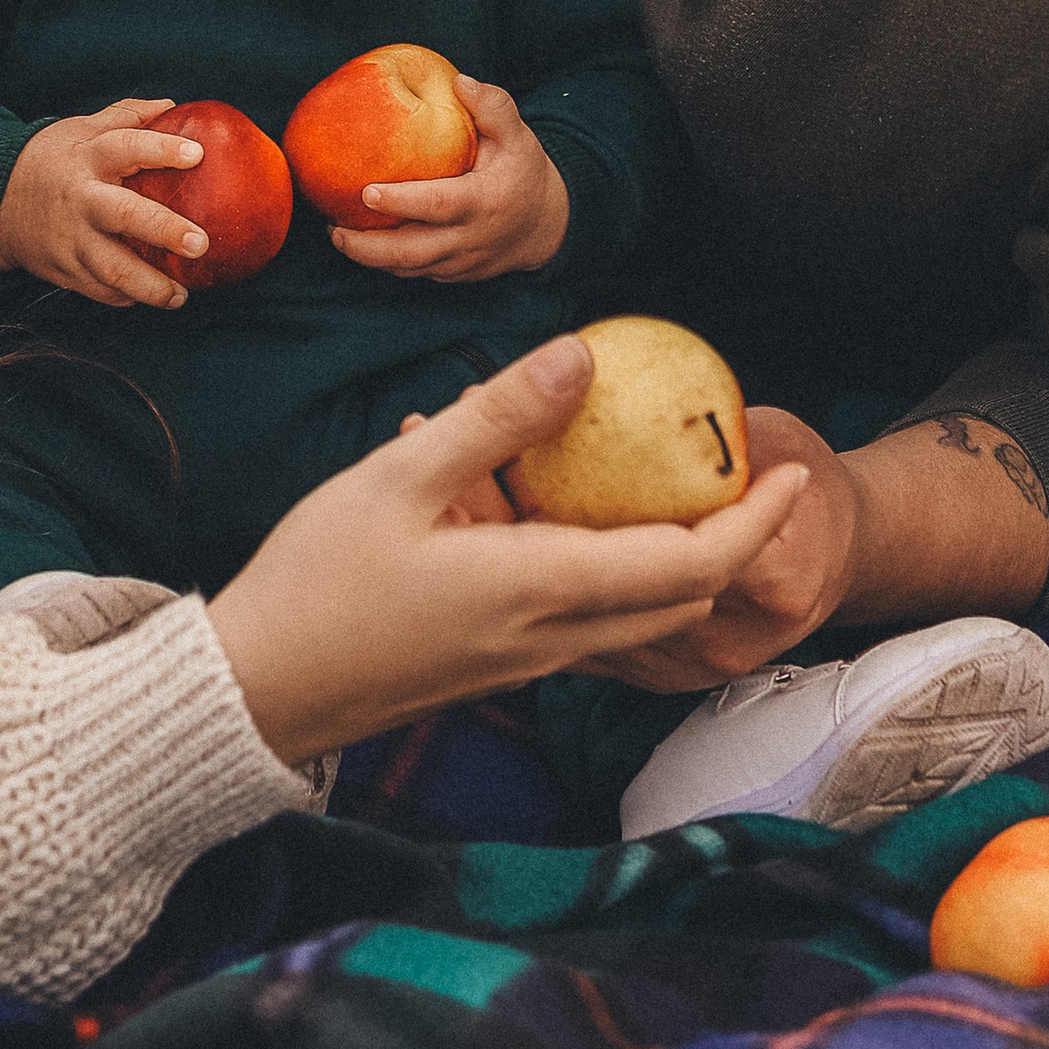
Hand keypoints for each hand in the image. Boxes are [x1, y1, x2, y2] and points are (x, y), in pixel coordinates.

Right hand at [0, 99, 207, 307]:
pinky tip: (149, 296)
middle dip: (163, 230)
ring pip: (111, 268)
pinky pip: (98, 289)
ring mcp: (71, 239)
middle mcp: (81, 199)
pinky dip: (125, 296)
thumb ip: (126, 116)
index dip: (161, 149)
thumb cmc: (49, 159)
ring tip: (180, 295)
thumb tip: (171, 106)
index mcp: (88, 157)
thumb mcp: (80, 128)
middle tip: (199, 243)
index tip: (196, 154)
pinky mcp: (63, 269)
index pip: (126, 147)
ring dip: (149, 285)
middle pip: (123, 215)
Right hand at [206, 339, 809, 765]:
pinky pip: (586, 620)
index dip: (756, 523)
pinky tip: (565, 516)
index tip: (793, 471)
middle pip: (682, 599)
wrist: (255, 691)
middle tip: (738, 470)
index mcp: (540, 589)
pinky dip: (614, 572)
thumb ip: (497, 416)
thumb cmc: (318, 579)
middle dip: (732, 543)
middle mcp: (550, 638)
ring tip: (667, 483)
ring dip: (674, 559)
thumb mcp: (399, 476)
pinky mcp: (495, 666)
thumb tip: (582, 356)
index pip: (691, 566)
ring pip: (637, 614)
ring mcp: (524, 661)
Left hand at [330, 72, 569, 280]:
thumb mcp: (518, 135)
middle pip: (410, 253)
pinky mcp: (454, 275)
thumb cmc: (523, 171)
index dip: (399, 202)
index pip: (437, 205)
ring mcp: (461, 263)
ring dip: (369, 258)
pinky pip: (415, 274)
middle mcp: (469, 239)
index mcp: (483, 202)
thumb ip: (492, 107)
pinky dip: (386, 264)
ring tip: (337, 234)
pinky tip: (363, 243)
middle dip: (366, 247)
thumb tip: (458, 82)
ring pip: (408, 270)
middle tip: (332, 227)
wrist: (546, 224)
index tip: (365, 191)